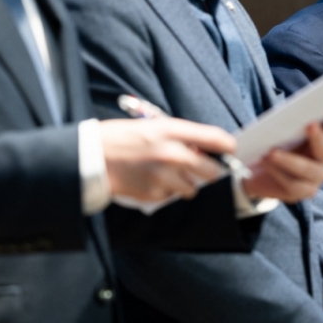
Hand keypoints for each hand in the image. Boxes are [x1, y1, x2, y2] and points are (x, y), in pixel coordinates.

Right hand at [99, 118, 231, 202]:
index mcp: (172, 131)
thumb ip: (181, 136)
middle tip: (203, 167)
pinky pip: (171, 196)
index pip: (216, 139)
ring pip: (193, 188)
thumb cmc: (122, 138)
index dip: (228, 147)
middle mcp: (173, 154)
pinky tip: (151, 180)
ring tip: (166, 173)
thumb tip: (204, 149)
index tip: (230, 150)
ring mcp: (164, 177)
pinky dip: (166, 191)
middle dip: (210, 171)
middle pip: (212, 171)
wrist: (92, 157)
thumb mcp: (154, 126)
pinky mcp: (155, 194)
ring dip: (186, 183)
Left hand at [243, 106, 322, 202]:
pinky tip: (265, 161)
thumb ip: (283, 125)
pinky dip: (277, 172)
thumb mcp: (276, 132)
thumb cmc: (271, 146)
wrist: (257, 173)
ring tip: (272, 152)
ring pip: (308, 170)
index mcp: (321, 140)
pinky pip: (291, 184)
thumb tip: (279, 118)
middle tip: (310, 125)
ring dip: (290, 160)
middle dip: (318, 138)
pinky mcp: (301, 192)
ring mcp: (315, 178)